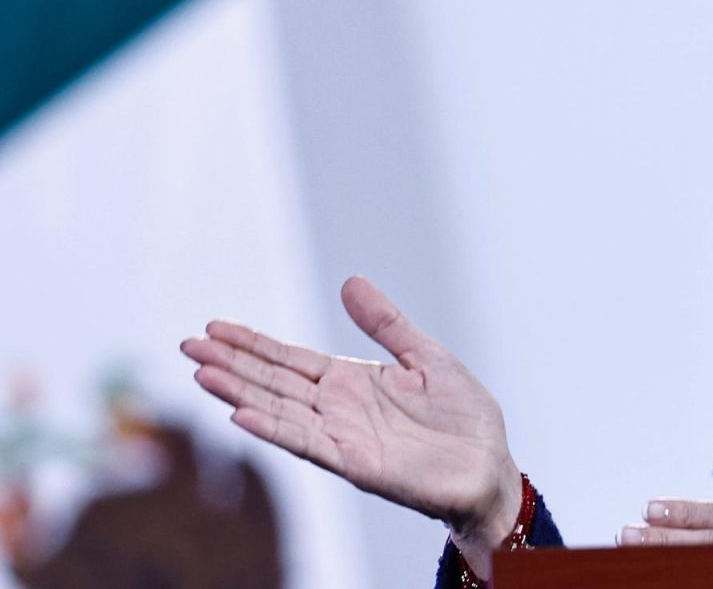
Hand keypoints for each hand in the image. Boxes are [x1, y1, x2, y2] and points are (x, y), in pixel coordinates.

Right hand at [180, 276, 521, 575]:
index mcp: (350, 382)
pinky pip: (307, 443)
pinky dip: (273, 429)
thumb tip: (350, 281)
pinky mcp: (356, 463)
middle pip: (272, 382)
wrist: (490, 466)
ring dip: (240, 393)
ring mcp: (342, 436)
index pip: (288, 359)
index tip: (212, 327)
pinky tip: (241, 415)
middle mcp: (337, 409)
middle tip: (186, 345)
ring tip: (202, 373)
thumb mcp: (425, 355)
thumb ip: (386, 323)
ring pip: (280, 410)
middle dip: (230, 364)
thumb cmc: (462, 416)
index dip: (251, 344)